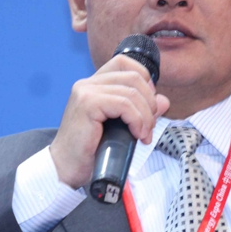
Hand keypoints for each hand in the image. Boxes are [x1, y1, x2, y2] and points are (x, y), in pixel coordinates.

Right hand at [49, 56, 169, 188]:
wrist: (66, 168)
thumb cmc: (91, 150)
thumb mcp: (122, 127)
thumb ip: (141, 110)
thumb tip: (164, 101)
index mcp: (94, 84)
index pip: (125, 63)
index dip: (145, 80)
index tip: (147, 106)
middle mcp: (88, 83)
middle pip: (134, 77)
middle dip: (150, 103)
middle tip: (149, 127)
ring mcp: (86, 91)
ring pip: (132, 92)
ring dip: (145, 116)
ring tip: (143, 135)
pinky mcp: (88, 104)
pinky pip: (124, 104)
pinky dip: (137, 120)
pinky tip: (136, 134)